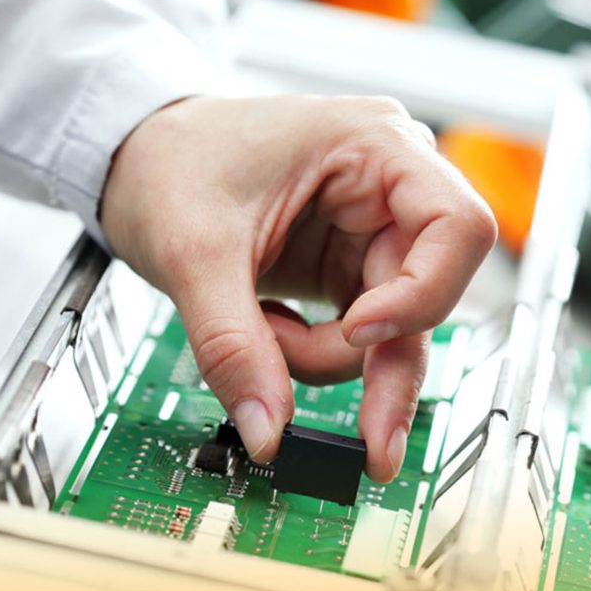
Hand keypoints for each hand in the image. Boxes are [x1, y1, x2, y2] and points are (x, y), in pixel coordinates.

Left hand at [100, 95, 496, 481]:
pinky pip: (359, 339)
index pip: (456, 228)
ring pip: (396, 332)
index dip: (423, 292)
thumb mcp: (193, 250)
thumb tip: (268, 431)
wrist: (134, 158)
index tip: (359, 332)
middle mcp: (391, 188)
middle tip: (371, 445)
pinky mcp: (351, 272)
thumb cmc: (169, 160)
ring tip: (260, 337)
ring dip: (328, 359)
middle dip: (383, 366)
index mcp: (375, 146)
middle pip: (429, 295)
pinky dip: (313, 354)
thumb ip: (233, 346)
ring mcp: (374, 234)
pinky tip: (270, 331)